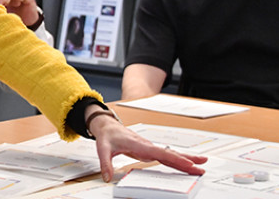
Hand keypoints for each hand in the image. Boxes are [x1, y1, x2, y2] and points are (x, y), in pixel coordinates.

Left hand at [86, 107, 206, 181]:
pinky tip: (187, 164)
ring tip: (202, 164)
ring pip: (171, 154)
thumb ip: (106, 163)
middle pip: (170, 154)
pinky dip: (178, 160)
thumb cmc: (107, 136)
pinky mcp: (150, 151)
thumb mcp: (102, 148)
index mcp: (139, 145)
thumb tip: (107, 177)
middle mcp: (148, 146)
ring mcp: (150, 148)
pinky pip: (167, 156)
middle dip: (187, 160)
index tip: (188, 164)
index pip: (160, 153)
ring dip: (186, 159)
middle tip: (202, 167)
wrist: (108, 126)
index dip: (174, 159)